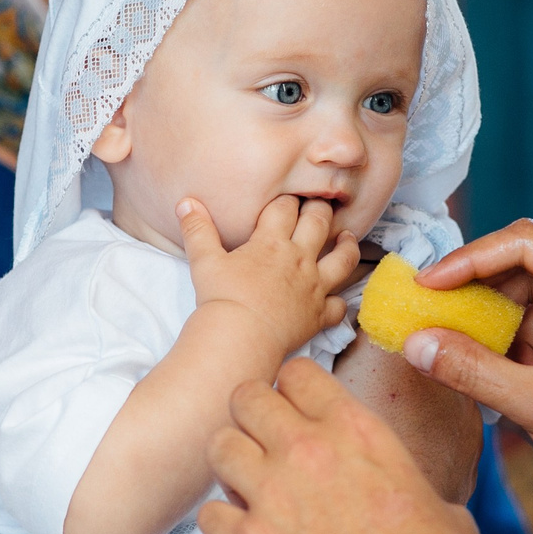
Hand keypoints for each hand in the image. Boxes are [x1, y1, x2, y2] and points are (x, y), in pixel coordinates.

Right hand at [177, 194, 358, 360]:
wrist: (241, 336)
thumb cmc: (221, 298)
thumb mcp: (204, 260)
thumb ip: (197, 229)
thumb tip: (185, 203)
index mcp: (272, 242)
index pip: (285, 208)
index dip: (287, 199)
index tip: (288, 197)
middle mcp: (299, 259)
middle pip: (318, 223)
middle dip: (320, 210)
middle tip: (321, 205)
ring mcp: (314, 287)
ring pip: (342, 259)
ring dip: (347, 245)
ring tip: (348, 237)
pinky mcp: (319, 315)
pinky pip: (339, 306)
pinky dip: (341, 301)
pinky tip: (339, 298)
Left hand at [199, 358, 483, 533]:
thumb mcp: (434, 496)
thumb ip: (393, 468)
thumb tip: (390, 471)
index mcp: (356, 431)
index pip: (296, 373)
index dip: (293, 389)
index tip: (296, 407)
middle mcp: (307, 453)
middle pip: (247, 397)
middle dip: (254, 415)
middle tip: (265, 440)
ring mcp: (273, 498)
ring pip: (219, 446)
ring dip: (233, 463)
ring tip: (251, 485)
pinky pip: (209, 514)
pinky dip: (223, 523)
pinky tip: (246, 533)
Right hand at [403, 219, 532, 492]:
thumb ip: (471, 370)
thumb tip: (416, 343)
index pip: (527, 242)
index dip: (470, 259)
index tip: (427, 283)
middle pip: (527, 264)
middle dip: (477, 291)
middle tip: (431, 314)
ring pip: (531, 295)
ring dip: (493, 320)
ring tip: (457, 349)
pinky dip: (513, 341)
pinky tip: (492, 369)